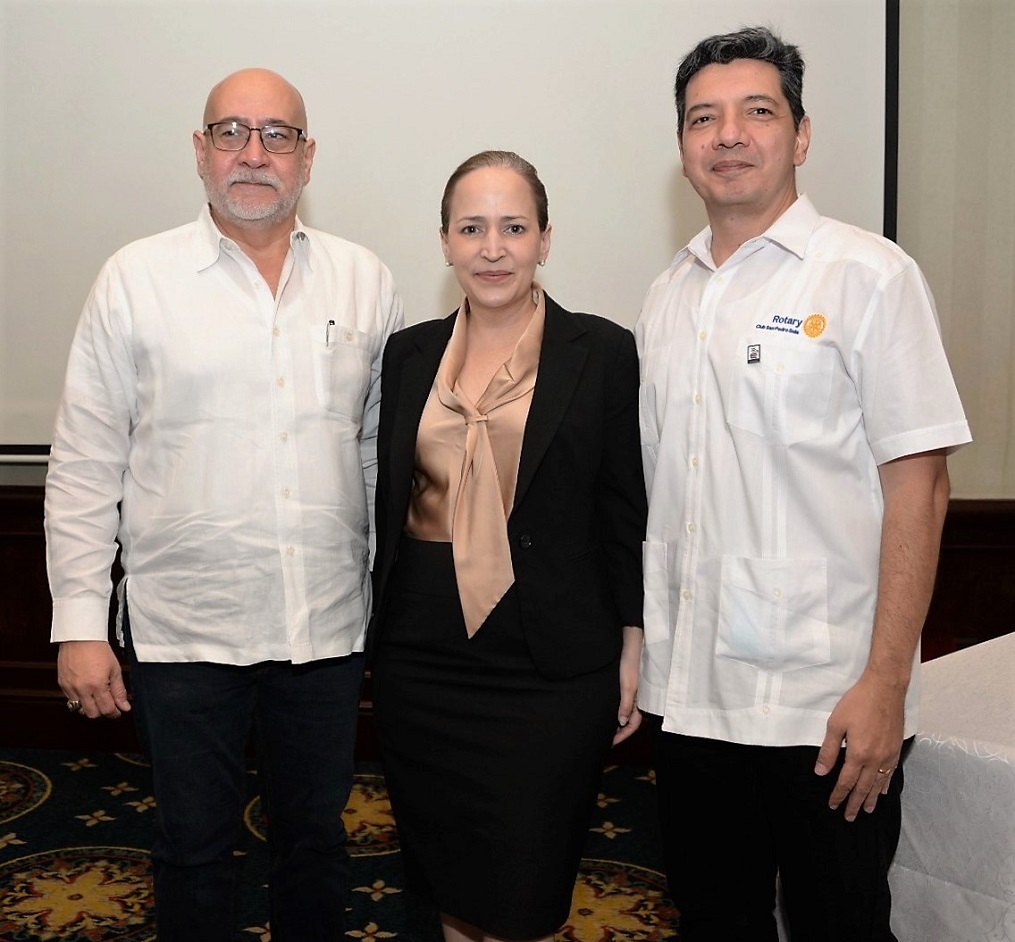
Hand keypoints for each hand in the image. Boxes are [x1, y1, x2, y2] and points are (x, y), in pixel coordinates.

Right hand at [58, 640, 130, 718]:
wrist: (80, 638)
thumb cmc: (98, 650)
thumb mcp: (115, 670)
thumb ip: (119, 690)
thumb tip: (124, 706)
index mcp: (97, 685)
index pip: (106, 709)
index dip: (114, 713)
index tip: (118, 711)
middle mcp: (82, 689)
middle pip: (92, 714)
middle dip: (102, 712)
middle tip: (109, 705)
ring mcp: (70, 688)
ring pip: (79, 709)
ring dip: (90, 707)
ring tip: (97, 697)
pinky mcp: (62, 685)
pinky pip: (70, 700)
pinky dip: (79, 700)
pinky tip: (86, 691)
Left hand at [613, 625, 643, 745]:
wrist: (630, 638)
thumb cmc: (630, 660)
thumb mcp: (627, 684)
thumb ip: (626, 703)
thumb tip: (621, 721)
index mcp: (640, 699)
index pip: (634, 724)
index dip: (623, 735)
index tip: (611, 743)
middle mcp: (637, 696)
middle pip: (630, 719)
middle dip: (620, 731)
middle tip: (606, 739)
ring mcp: (631, 689)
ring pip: (626, 710)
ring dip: (616, 720)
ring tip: (604, 726)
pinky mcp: (625, 681)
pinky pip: (622, 700)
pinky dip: (615, 708)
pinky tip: (606, 708)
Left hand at [814, 671, 905, 820]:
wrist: (885, 689)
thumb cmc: (858, 703)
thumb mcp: (836, 724)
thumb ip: (829, 750)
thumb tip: (821, 772)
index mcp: (858, 754)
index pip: (846, 782)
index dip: (838, 795)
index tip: (833, 805)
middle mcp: (875, 760)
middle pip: (864, 788)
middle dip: (855, 803)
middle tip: (849, 816)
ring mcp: (888, 756)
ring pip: (879, 784)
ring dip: (872, 799)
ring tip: (867, 810)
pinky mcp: (896, 749)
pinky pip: (890, 774)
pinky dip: (886, 785)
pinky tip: (883, 790)